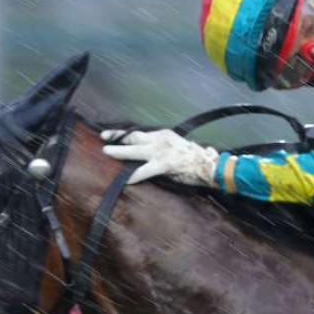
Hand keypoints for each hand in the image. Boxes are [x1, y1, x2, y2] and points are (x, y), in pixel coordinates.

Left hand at [101, 129, 219, 186]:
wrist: (210, 166)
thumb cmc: (197, 159)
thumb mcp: (179, 146)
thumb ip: (165, 148)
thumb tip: (154, 153)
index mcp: (164, 135)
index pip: (141, 133)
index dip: (126, 134)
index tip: (115, 133)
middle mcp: (160, 140)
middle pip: (134, 136)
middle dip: (117, 136)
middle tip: (104, 136)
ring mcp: (161, 152)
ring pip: (134, 150)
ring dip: (119, 151)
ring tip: (107, 152)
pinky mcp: (163, 164)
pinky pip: (144, 170)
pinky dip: (134, 175)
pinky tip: (125, 179)